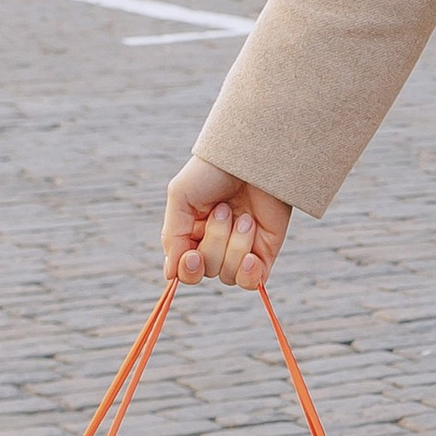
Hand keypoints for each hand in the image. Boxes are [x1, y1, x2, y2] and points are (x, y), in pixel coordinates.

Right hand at [162, 154, 291, 291]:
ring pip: (229, 274)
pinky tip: (251, 259)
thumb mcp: (180, 197)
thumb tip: (170, 276)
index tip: (193, 255)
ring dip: (235, 246)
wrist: (253, 155)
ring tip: (245, 217)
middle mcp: (215, 245)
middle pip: (208, 270)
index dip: (188, 270)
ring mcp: (241, 249)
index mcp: (191, 234)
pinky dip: (250, 275)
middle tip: (224, 209)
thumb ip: (173, 237)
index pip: (185, 270)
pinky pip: (254, 281)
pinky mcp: (265, 250)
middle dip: (215, 240)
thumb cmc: (213, 171)